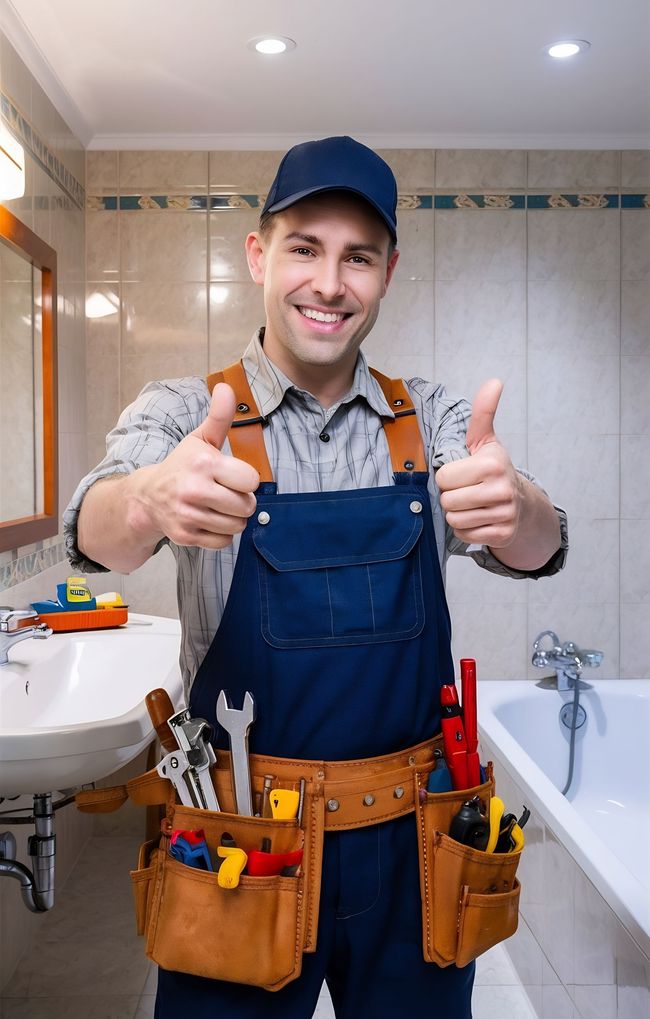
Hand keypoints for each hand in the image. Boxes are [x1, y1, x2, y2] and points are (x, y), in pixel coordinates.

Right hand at [136, 383, 259, 549]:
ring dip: (233, 519)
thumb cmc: (182, 465)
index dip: (246, 480)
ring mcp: (189, 515)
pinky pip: (223, 542)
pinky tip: (209, 520)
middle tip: (228, 494)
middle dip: (242, 501)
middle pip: (246, 506)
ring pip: (237, 526)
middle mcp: (194, 490)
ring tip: (219, 507)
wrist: (148, 496)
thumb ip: (219, 416)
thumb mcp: (200, 439)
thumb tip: (226, 386)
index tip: (233, 476)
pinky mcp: (186, 536)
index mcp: (203, 463)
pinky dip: (221, 534)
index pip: (250, 480)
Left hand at [435, 379, 522, 548]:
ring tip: (472, 503)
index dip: (447, 476)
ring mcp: (505, 514)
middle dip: (451, 496)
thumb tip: (494, 382)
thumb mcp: (485, 440)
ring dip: (457, 513)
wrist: (521, 503)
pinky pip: (464, 534)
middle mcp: (502, 489)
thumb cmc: (494, 468)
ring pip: (454, 519)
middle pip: (447, 500)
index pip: (443, 477)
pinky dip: (467, 529)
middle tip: (467, 490)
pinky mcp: (503, 534)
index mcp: (492, 464)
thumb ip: (483, 412)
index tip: (463, 473)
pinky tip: (479, 518)